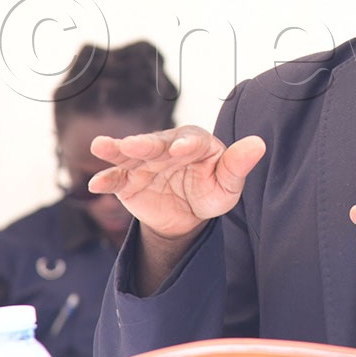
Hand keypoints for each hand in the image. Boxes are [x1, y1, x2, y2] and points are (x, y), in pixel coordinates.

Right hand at [89, 125, 265, 240]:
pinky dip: (107, 180)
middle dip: (145, 144)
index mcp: (196, 142)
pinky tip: (96, 185)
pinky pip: (117, 179)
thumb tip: (259, 144)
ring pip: (130, 155)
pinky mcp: (129, 180)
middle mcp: (168, 146)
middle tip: (133, 145)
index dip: (187, 144)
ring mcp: (145, 162)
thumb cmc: (212, 192)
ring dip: (116, 151)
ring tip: (101, 147)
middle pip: (157, 143)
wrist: (187, 216)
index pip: (193, 141)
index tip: (182, 148)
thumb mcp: (227, 185)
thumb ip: (238, 165)